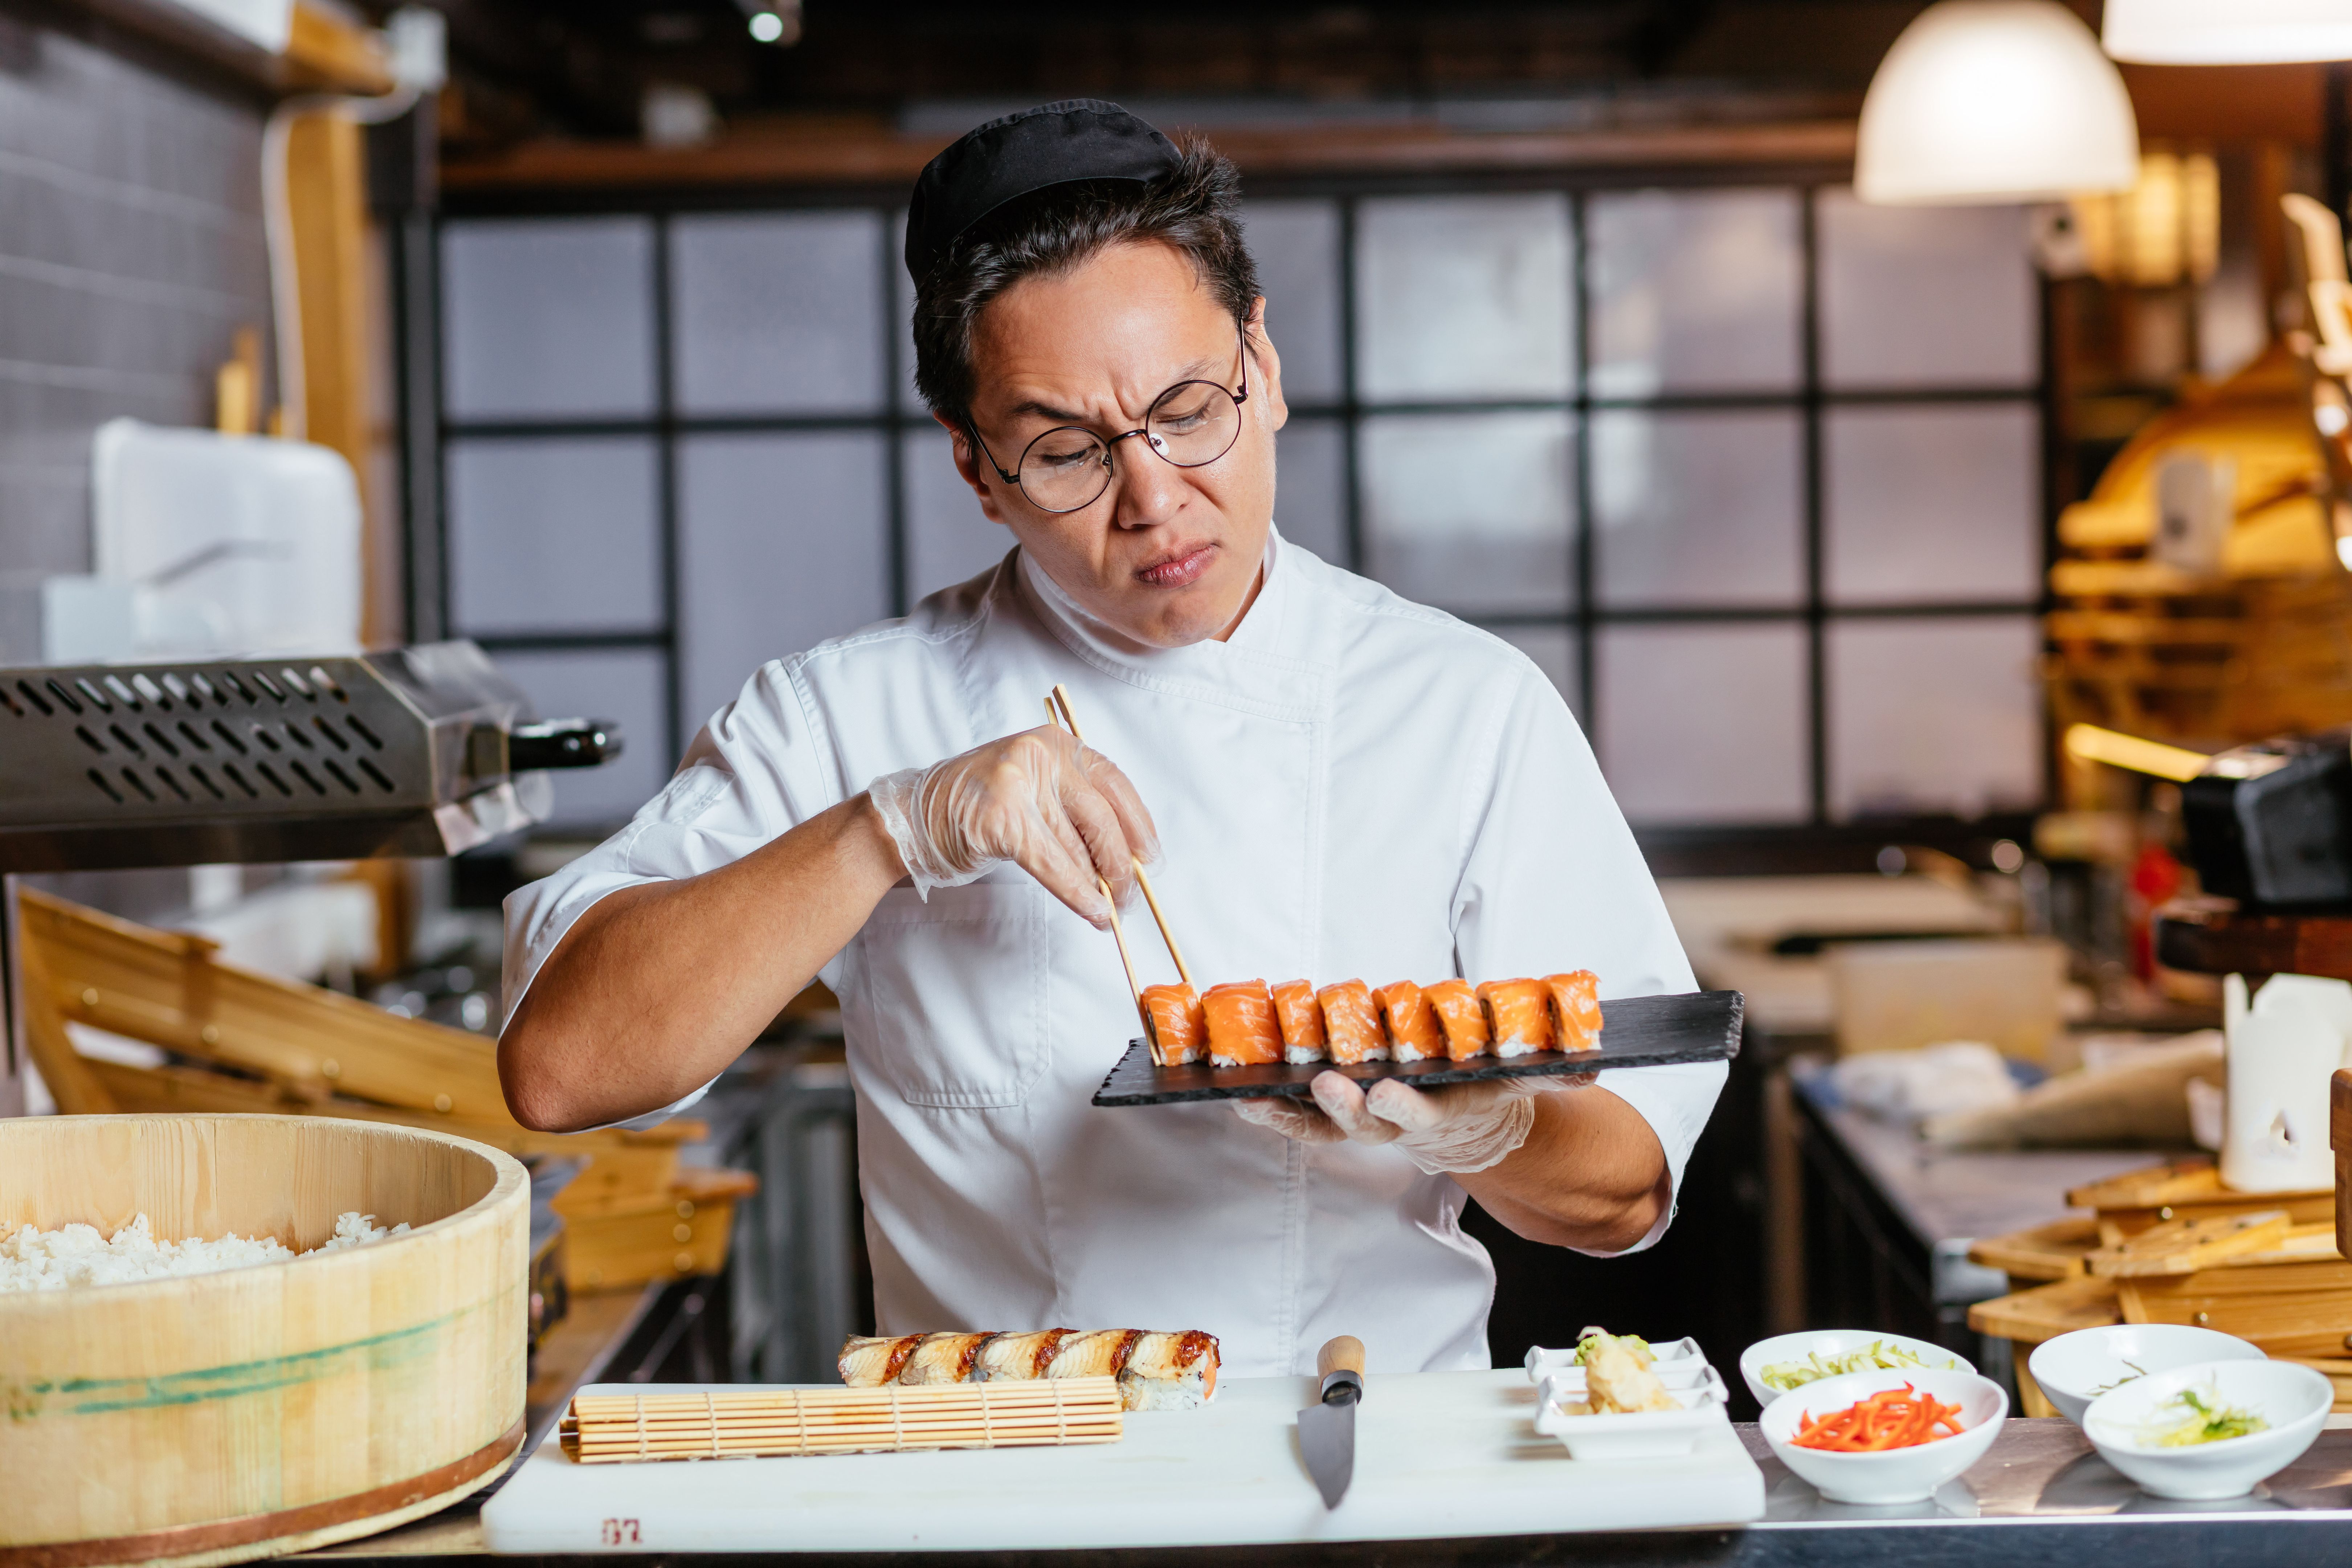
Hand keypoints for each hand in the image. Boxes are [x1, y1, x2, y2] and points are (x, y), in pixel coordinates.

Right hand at [867, 726, 1157, 926]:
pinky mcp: (1000, 819)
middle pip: (1101, 815)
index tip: (1150, 857)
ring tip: (1108, 910)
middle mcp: (1040, 755)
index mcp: (1055, 743)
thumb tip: (1124, 855)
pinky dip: (1076, 893)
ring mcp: (1018, 784)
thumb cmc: (974, 807)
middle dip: (1120, 863)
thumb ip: (1074, 810)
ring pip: (1076, 845)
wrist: (912, 818)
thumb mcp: (1033, 789)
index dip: (1139, 824)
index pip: (1113, 782)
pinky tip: (1090, 911)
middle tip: (1129, 895)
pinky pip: (1052, 864)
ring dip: (1098, 886)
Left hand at [1233, 1070, 1593, 1174]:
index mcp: (1447, 1113)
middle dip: (1347, 1106)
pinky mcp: (1344, 1122)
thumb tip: (1590, 1070)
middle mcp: (1403, 1126)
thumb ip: (1551, 1075)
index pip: (1426, 1114)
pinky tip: (1244, 1099)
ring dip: (1294, 1114)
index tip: (1386, 1091)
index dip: (1405, 1105)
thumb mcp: (1524, 1082)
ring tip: (1258, 1095)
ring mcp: (1370, 1127)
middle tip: (1326, 1084)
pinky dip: (1275, 1115)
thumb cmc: (1492, 1090)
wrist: (1473, 1128)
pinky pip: (1305, 1124)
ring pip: (1331, 1127)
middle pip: (1370, 1123)